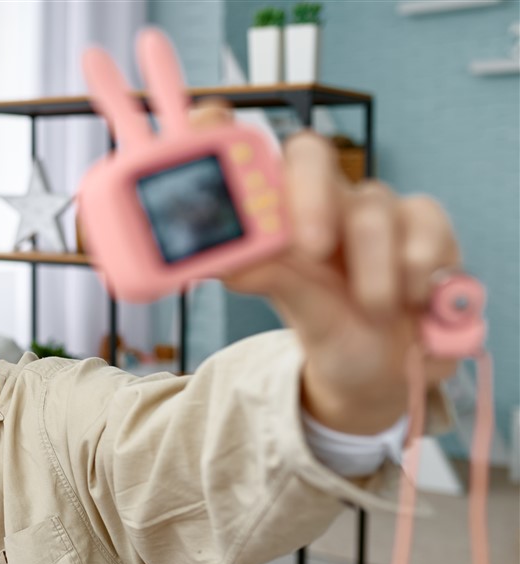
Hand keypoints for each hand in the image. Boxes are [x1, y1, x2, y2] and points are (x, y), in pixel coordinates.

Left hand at [192, 102, 460, 433]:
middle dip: (310, 196)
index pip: (249, 156)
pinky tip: (414, 297)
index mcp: (279, 217)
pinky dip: (420, 262)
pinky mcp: (424, 226)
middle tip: (311, 250)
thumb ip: (267, 278)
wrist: (381, 372)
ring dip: (373, 265)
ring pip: (372, 204)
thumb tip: (227, 260)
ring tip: (374, 308)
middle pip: (311, 155)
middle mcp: (323, 201)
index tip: (206, 121)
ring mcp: (374, 210)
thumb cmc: (329, 331)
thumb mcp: (296, 309)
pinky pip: (425, 220)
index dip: (224, 130)